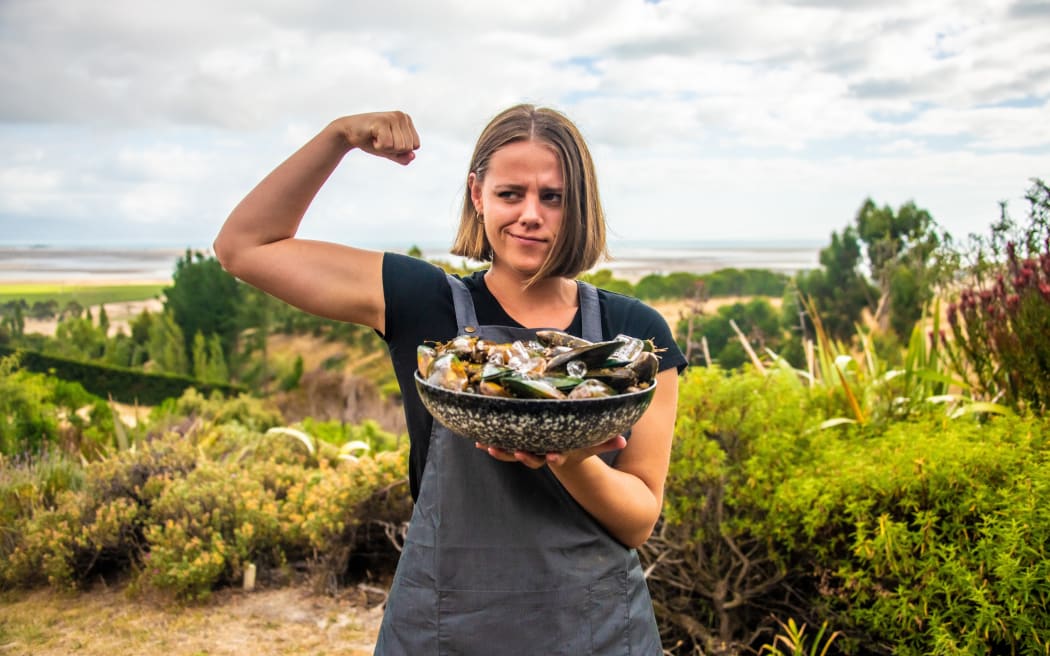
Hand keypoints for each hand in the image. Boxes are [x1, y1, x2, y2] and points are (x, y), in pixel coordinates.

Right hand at [334, 111, 419, 164]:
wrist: (348, 133)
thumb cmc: (371, 141)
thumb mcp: (390, 152)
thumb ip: (403, 157)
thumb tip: (413, 156)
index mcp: (407, 121)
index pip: (415, 146)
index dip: (400, 150)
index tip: (388, 141)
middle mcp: (402, 116)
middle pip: (408, 147)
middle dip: (393, 149)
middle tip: (380, 139)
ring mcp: (392, 117)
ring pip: (399, 147)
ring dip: (385, 148)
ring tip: (376, 138)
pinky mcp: (382, 121)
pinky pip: (388, 144)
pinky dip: (378, 146)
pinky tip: (371, 136)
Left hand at [474, 435, 626, 469]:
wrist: (560, 452)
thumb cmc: (577, 444)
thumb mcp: (592, 443)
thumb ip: (606, 442)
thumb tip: (624, 439)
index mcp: (560, 453)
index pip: (559, 457)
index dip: (556, 458)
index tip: (554, 456)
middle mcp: (542, 454)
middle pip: (533, 458)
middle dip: (524, 456)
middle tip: (517, 453)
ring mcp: (528, 450)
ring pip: (513, 453)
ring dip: (501, 451)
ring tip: (488, 447)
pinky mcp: (516, 444)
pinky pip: (502, 445)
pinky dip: (491, 442)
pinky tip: (476, 439)